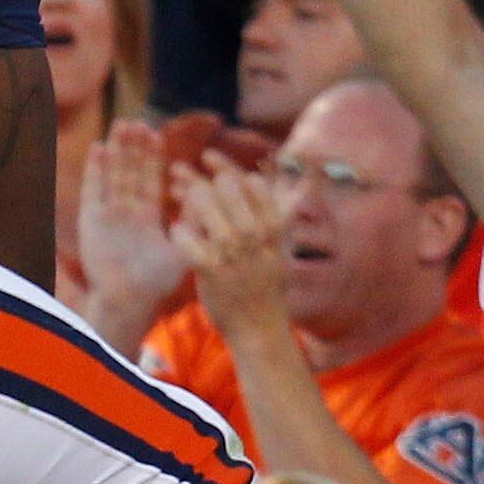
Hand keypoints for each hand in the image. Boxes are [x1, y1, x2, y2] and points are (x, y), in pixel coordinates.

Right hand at [78, 118, 183, 326]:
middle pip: (129, 173)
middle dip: (133, 148)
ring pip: (112, 176)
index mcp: (146, 219)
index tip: (156, 133)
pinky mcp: (90, 222)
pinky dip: (94, 170)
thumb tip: (205, 191)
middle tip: (137, 122)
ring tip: (120, 124)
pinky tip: (99, 147)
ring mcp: (107, 216)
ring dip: (115, 151)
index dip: (151, 157)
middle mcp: (125, 214)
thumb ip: (194, 219)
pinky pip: (92, 191)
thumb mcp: (183, 247)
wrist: (128, 301)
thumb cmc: (156, 282)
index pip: (149, 180)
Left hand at [171, 153, 288, 338]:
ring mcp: (234, 252)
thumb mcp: (284, 244)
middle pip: (225, 189)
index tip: (207, 157)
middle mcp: (255, 234)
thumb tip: (310, 175)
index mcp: (274, 224)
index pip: (248, 182)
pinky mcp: (213, 271)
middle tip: (178, 171)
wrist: (260, 327)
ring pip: (206, 208)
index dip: (224, 166)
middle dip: (199, 177)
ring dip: (186, 196)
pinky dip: (181, 232)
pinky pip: (191, 241)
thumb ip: (287, 211)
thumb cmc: (267, 284)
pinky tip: (175, 228)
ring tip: (173, 191)